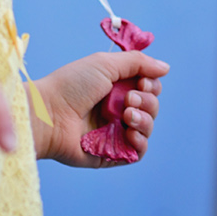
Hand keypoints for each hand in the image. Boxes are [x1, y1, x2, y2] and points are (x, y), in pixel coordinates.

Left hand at [31, 49, 168, 166]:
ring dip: (144, 119)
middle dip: (147, 101)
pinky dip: (140, 141)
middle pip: (152, 105)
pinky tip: (129, 132)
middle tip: (128, 99)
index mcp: (116, 85)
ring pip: (148, 127)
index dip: (151, 84)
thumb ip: (137, 63)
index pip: (148, 85)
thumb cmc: (72, 85)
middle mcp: (118, 107)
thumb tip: (165, 67)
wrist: (51, 115)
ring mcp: (116, 130)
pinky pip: (139, 150)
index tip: (142, 82)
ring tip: (126, 115)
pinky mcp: (114, 152)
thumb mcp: (104, 64)